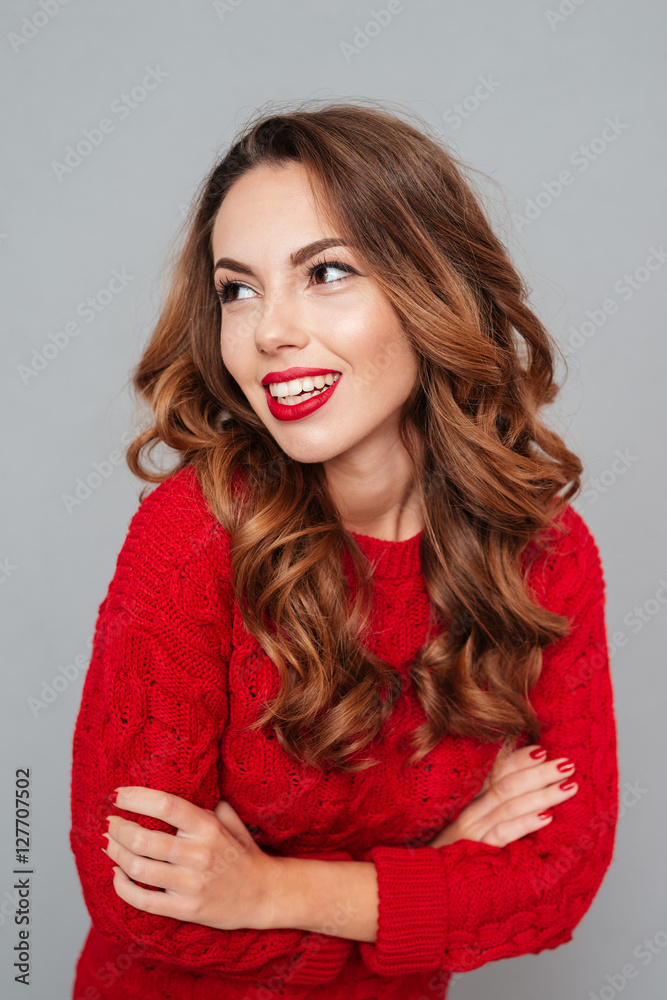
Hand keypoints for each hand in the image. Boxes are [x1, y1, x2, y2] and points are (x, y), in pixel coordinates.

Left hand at [102, 787, 276, 930]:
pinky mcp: (185, 909)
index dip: (136, 798)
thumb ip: (209, 804)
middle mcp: (198, 854)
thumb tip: (185, 784)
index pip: (166, 805)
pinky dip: (122, 887)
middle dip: (118, 828)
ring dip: (116, 853)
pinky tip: (117, 874)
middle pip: (143, 838)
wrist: (264, 894)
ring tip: (109, 844)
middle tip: (110, 823)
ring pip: (138, 867)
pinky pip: (143, 900)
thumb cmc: (243, 853)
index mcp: (208, 828)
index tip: (118, 795)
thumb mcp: (231, 822)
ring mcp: (191, 884)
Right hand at [427, 744, 577, 848]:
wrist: (427, 880)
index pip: (496, 771)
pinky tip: (548, 816)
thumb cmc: (453, 851)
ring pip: (510, 804)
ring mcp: (473, 830)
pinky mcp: (477, 850)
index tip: (542, 750)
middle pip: (507, 783)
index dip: (519, 759)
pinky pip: (504, 833)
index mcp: (469, 798)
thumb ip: (490, 803)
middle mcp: (470, 809)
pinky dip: (526, 823)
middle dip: (539, 772)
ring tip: (567, 786)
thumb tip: (525, 787)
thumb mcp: (469, 822)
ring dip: (542, 793)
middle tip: (567, 764)